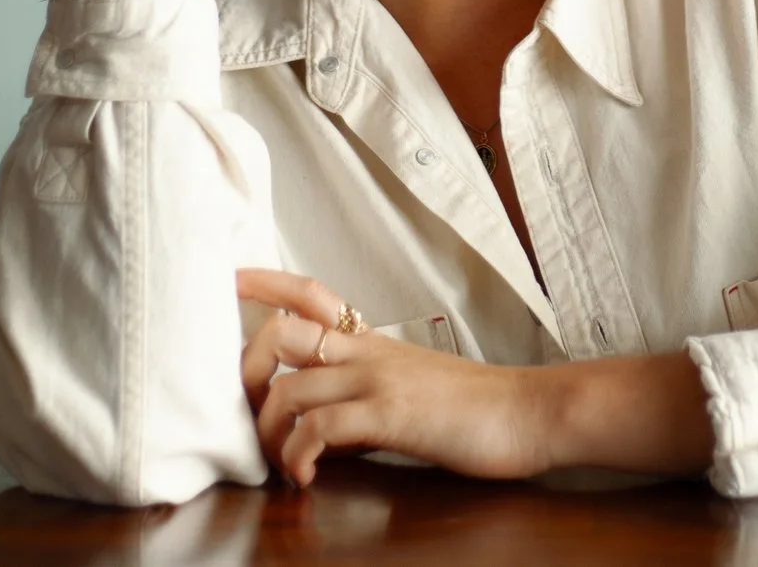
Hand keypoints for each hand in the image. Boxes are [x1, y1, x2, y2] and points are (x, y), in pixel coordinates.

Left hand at [236, 267, 553, 487]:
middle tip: (248, 415)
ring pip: (288, 388)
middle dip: (245, 372)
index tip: (228, 280)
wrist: (529, 411)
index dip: (264, 283)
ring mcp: (377, 379)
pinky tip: (304, 477)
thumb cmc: (477, 407)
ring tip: (278, 463)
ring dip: (267, 432)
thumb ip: (364, 397)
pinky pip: (318, 428)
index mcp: (373, 341)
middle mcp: (368, 351)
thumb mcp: (413, 387)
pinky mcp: (389, 414)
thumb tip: (322, 424)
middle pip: (280, 333)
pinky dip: (297, 456)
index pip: (310, 293)